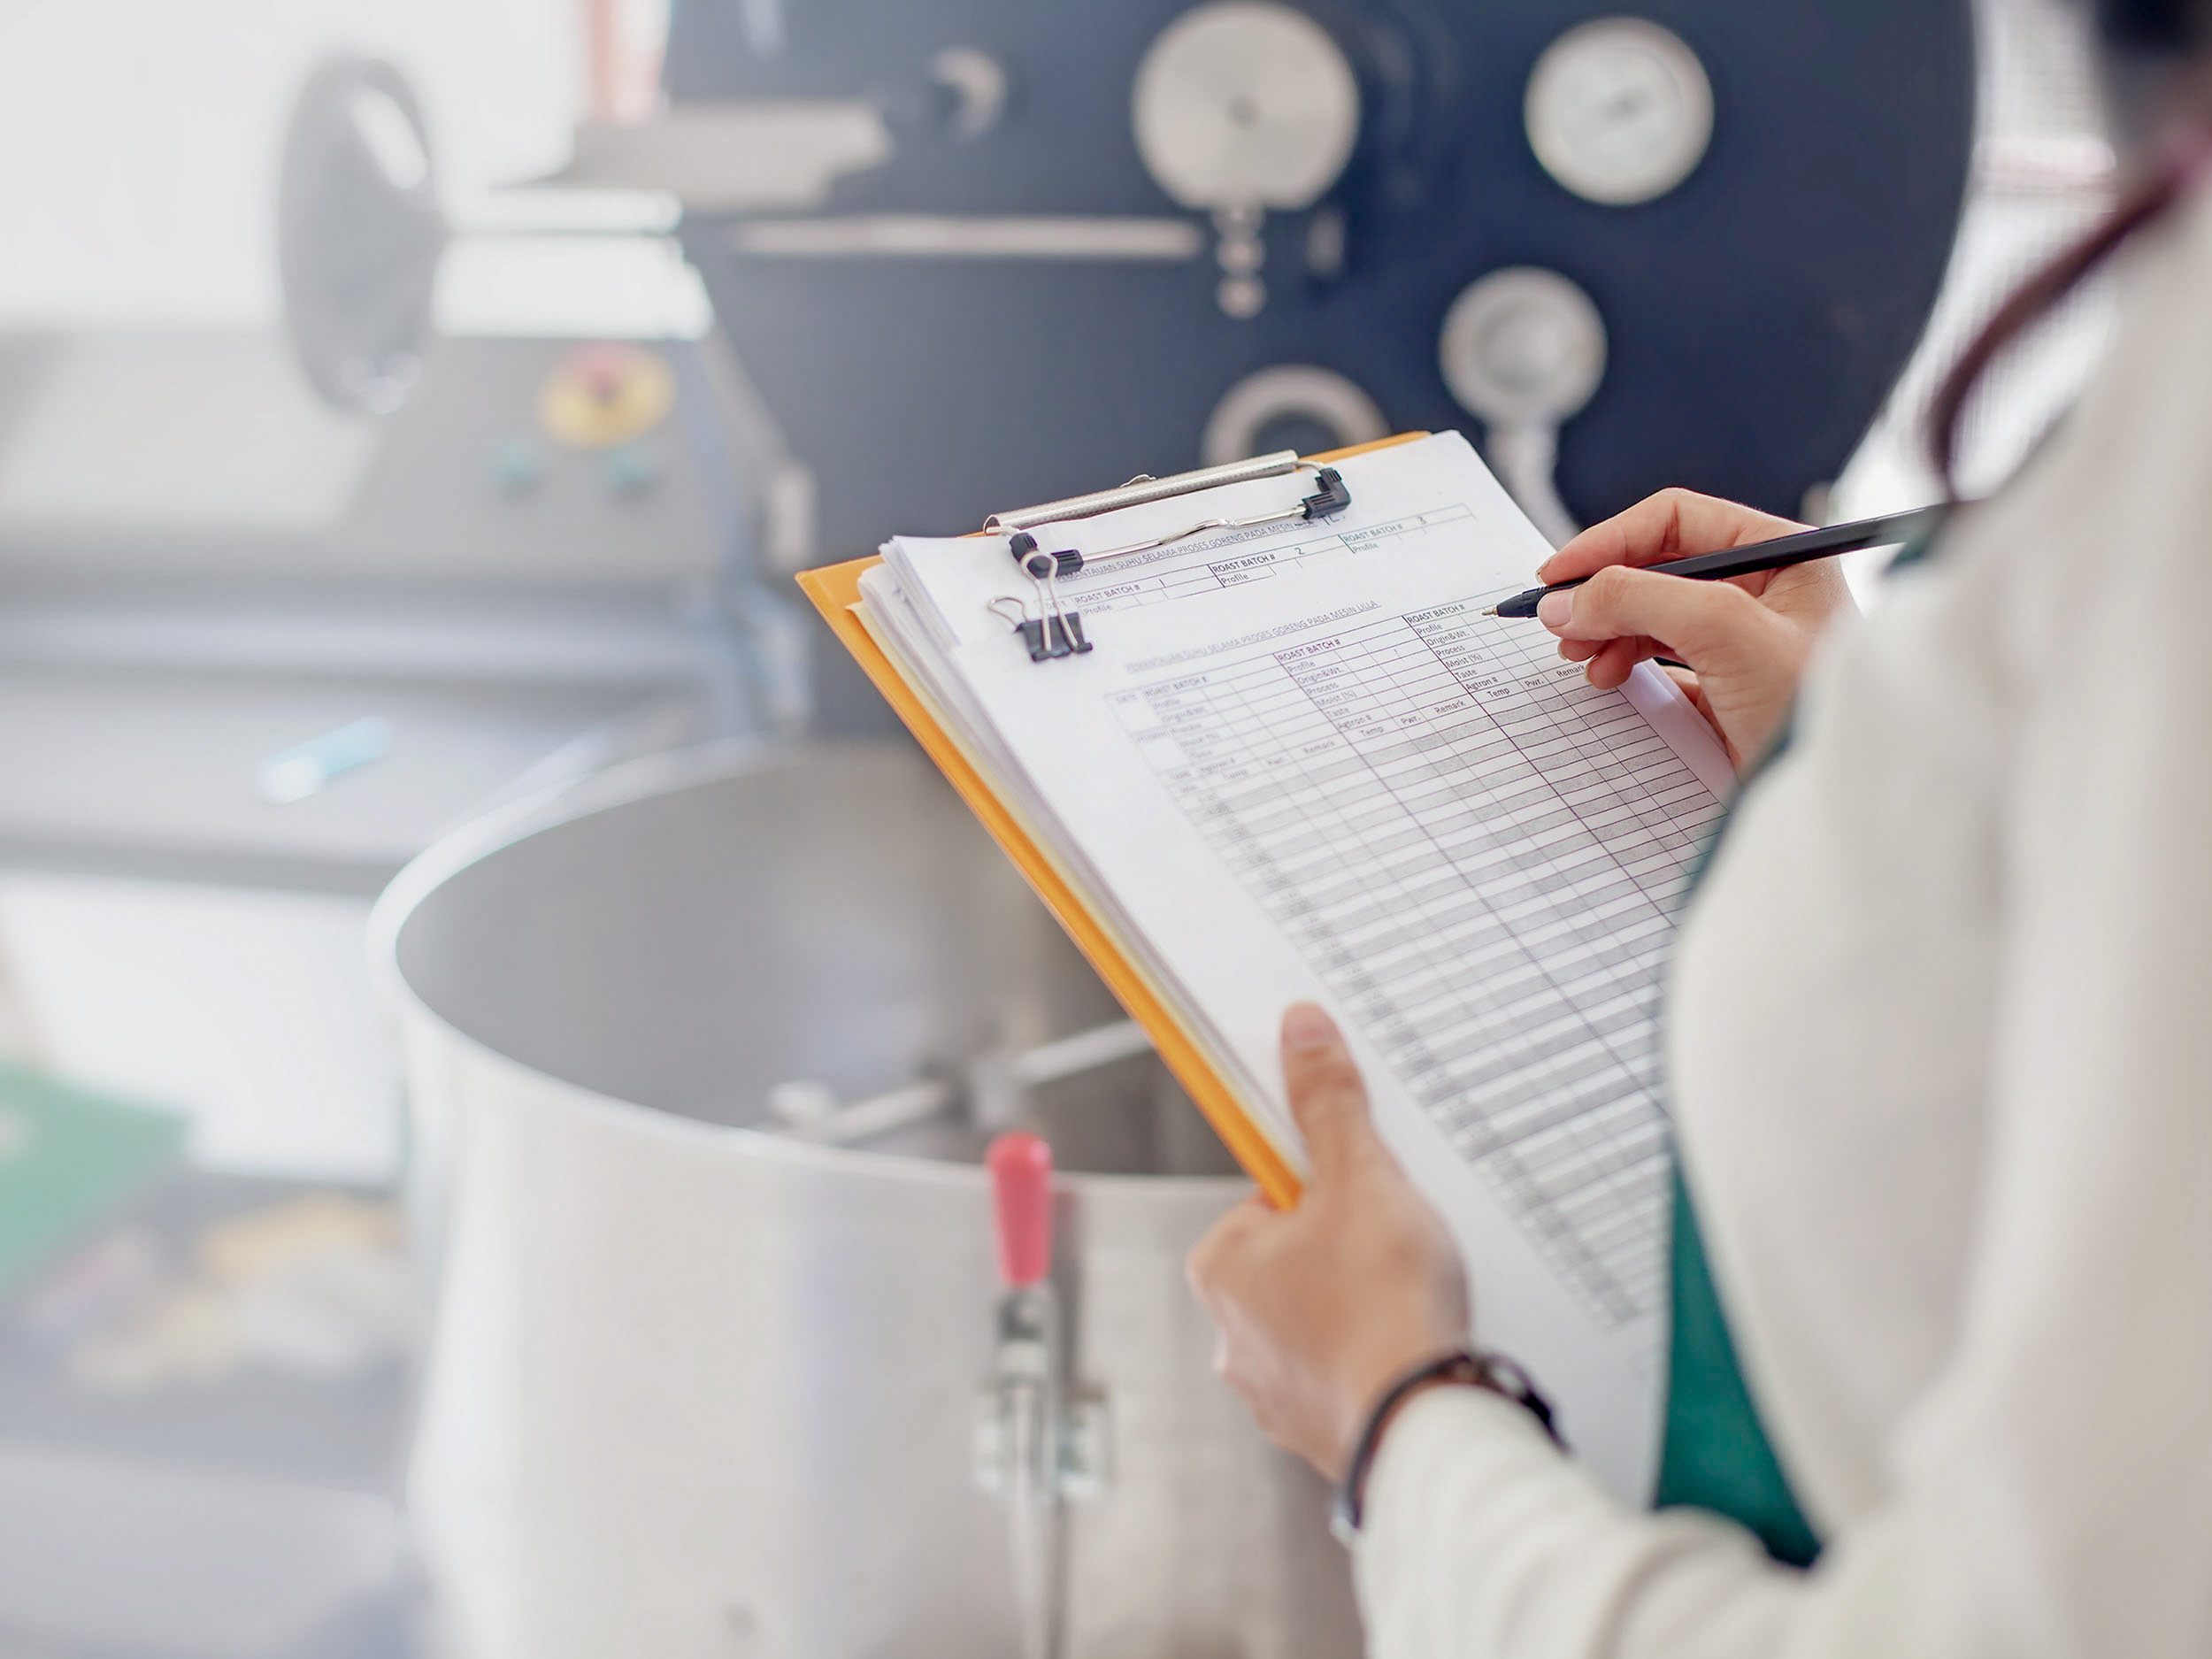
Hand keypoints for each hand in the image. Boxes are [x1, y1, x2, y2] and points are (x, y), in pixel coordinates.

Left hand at [1186, 1003, 1468, 1481]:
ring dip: (1364, 1303)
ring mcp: (1273, 1389)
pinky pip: (1347, 1370)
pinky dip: (1377, 1355)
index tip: (1366, 1190)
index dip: (1329, 1184)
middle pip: (1298, 1254)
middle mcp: (1231, 1333)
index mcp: (1221, 1266)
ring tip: (1411, 1300)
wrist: (1422, 1425)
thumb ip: (1329, 1104)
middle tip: (1398, 1246)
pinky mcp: (1318, 1427)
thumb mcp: (1360, 1179)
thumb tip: (1300, 1032)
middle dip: (1349, 1245)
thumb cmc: (1382, 1304)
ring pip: (1324, 1315)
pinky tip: (1411, 1347)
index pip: (1270, 1196)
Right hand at [1536, 488, 1856, 769]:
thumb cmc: (1811, 707)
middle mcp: (1765, 588)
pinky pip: (1663, 660)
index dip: (1609, 540)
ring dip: (1608, 628)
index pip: (1676, 520)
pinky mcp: (1730, 687)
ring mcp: (1746, 640)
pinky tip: (1610, 679)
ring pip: (1654, 614)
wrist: (1836, 800)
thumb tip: (1568, 599)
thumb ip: (1641, 599)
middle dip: (1603, 591)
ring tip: (1581, 656)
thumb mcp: (1725, 631)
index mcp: (1780, 553)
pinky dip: (1626, 664)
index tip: (1557, 575)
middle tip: (1561, 622)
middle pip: (1657, 567)